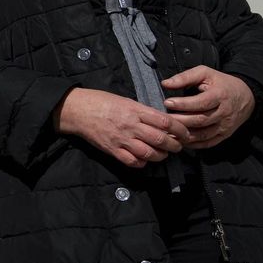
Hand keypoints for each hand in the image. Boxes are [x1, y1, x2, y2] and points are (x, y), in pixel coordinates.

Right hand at [54, 87, 189, 168]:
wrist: (77, 110)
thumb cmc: (100, 101)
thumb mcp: (125, 100)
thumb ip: (143, 111)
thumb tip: (162, 120)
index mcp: (134, 110)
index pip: (165, 121)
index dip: (180, 129)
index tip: (186, 132)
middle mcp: (130, 125)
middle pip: (160, 139)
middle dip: (174, 145)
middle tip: (178, 146)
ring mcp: (121, 139)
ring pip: (149, 153)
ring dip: (161, 156)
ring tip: (163, 153)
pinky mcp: (113, 150)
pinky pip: (133, 161)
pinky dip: (143, 162)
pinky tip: (145, 159)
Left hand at [162, 66, 255, 148]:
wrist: (246, 97)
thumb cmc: (221, 83)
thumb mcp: (205, 73)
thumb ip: (185, 77)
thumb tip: (165, 83)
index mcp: (220, 95)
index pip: (201, 103)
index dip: (183, 104)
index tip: (167, 102)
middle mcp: (224, 113)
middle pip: (201, 120)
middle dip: (180, 120)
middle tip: (164, 119)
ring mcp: (225, 126)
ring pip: (204, 134)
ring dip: (185, 135)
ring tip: (168, 131)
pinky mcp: (225, 135)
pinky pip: (208, 143)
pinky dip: (193, 144)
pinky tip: (180, 140)